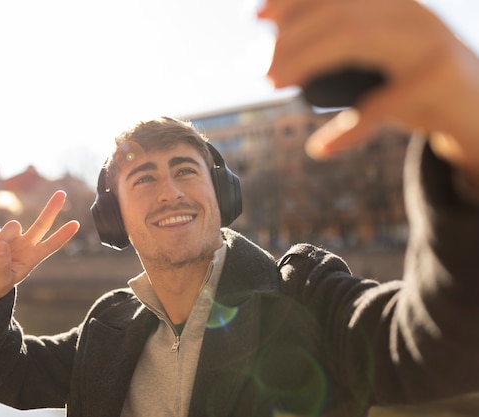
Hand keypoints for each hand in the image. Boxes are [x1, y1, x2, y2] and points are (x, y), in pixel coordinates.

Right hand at [0, 191, 79, 306]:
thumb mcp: (1, 280)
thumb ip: (2, 264)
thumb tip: (1, 245)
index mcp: (33, 257)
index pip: (51, 244)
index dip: (63, 235)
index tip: (76, 224)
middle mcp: (26, 244)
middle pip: (41, 223)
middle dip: (51, 208)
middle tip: (62, 193)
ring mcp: (11, 238)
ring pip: (12, 226)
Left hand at [259, 0, 478, 187]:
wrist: (477, 110)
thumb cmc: (413, 81)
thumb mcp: (378, 54)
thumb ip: (340, 45)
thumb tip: (276, 45)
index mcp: (393, 3)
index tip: (256, 15)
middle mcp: (410, 13)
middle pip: (338, 12)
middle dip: (289, 37)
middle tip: (258, 67)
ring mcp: (426, 44)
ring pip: (355, 38)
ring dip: (305, 60)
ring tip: (272, 83)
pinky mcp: (435, 84)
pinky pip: (382, 105)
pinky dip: (348, 129)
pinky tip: (321, 149)